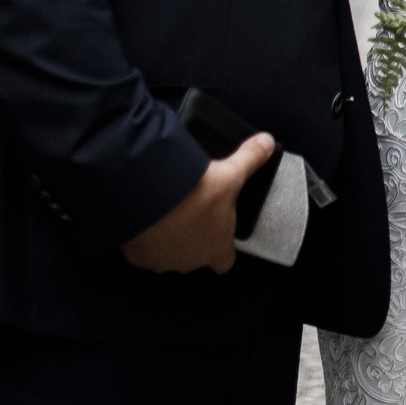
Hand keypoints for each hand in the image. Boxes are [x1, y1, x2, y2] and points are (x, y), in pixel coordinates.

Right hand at [121, 132, 276, 273]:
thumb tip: (266, 142)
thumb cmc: (194, 195)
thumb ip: (251, 158)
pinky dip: (143, 236)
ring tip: (165, 211)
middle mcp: (191, 261)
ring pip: (167, 253)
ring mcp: (163, 261)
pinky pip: (142, 250)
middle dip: (191, 236)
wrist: (151, 199)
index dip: (222, 247)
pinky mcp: (138, 256)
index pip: (225, 260)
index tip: (217, 230)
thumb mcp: (230, 173)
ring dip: (166, 236)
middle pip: (194, 256)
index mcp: (217, 248)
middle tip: (188, 212)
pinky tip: (146, 216)